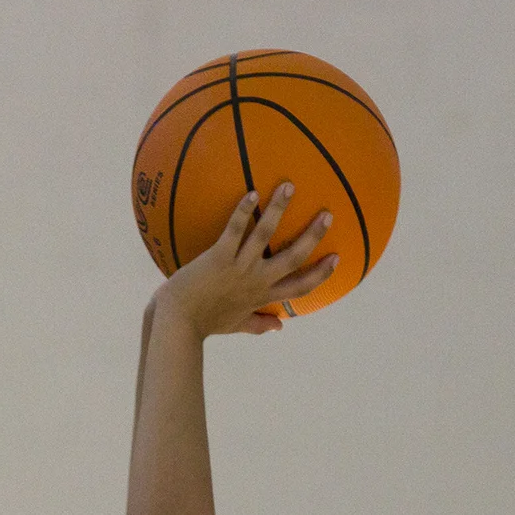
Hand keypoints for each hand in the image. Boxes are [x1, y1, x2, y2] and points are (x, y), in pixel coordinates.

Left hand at [153, 184, 336, 336]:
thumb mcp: (236, 326)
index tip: (336, 258)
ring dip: (278, 209)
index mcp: (262, 297)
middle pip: (293, 257)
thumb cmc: (205, 323)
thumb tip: (280, 327)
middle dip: (312, 235)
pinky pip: (234, 229)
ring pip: (265, 235)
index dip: (321, 274)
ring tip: (289, 186)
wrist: (177, 322)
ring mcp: (238, 267)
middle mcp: (256, 280)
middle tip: (327, 215)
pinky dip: (243, 210)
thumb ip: (260, 325)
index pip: (300, 287)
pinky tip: (252, 191)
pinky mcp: (219, 257)